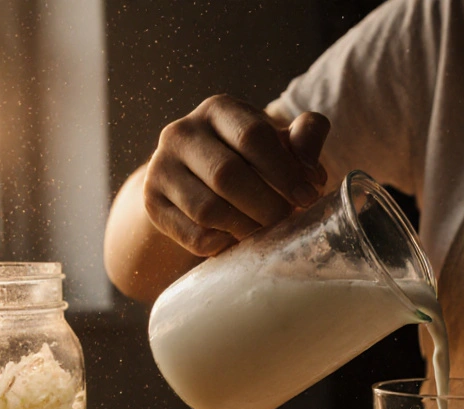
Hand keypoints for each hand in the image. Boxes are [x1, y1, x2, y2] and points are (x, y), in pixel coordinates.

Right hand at [143, 94, 329, 255]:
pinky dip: (220, 243)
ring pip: (207, 209)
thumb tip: (312, 172)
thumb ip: (305, 139)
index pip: (253, 136)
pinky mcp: (151, 202)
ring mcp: (160, 167)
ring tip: (264, 232)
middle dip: (266, 205)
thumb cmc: (249, 157)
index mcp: (218, 110)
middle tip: (286, 220)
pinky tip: (235, 239)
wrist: (193, 177)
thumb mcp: (278, 141)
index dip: (285, 171)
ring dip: (244, 227)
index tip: (307, 197)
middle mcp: (182, 132)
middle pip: (228, 175)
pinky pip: (191, 233)